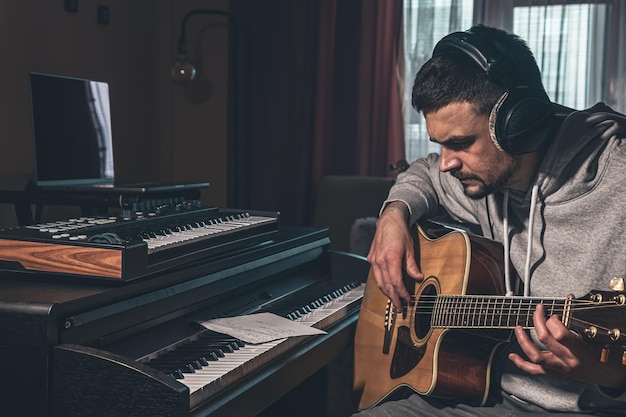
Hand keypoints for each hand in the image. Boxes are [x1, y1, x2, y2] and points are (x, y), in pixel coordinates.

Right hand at [367, 202, 422, 310]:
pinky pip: (376, 275)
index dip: (402, 293)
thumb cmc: (400, 232)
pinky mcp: (371, 259)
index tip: (408, 300)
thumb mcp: (410, 248)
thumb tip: (418, 278)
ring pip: (379, 282)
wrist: (389, 220)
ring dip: (387, 293)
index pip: (396, 282)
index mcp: (390, 258)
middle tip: (400, 308)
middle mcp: (379, 260)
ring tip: (395, 300)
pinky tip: (388, 288)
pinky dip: (382, 283)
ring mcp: (374, 260)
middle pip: (386, 285)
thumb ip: (412, 265)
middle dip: (394, 298)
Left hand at [509, 303, 625, 389]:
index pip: (560, 333)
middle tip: (538, 311)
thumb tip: (569, 298)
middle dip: (538, 321)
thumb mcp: (594, 335)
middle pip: (545, 339)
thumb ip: (579, 318)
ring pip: (536, 355)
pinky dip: (521, 364)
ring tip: (518, 329)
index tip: (554, 313)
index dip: (553, 320)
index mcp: (580, 350)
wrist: (608, 375)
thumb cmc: (603, 353)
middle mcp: (568, 360)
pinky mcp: (555, 374)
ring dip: (523, 341)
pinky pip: (535, 371)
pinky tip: (512, 356)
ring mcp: (560, 368)